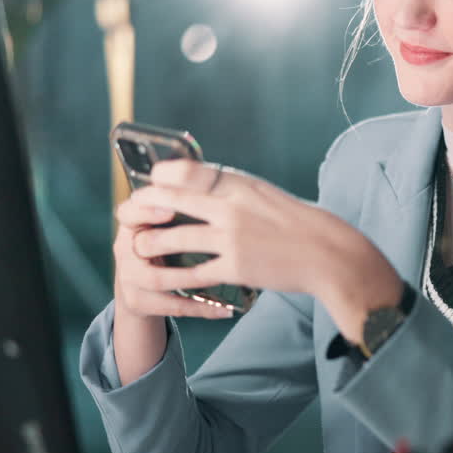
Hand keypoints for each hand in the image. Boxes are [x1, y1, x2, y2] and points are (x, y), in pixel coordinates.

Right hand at [112, 187, 236, 320]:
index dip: (147, 209)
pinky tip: (225, 310)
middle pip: (138, 246)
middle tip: (199, 239)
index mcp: (134, 222)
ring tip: (219, 277)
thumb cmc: (167, 241)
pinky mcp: (138, 301)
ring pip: (155, 279)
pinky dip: (200, 307)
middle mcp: (126, 248)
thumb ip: (181, 200)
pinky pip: (170, 306)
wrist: (145, 286)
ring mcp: (129, 277)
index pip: (129, 211)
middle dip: (167, 243)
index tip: (171, 207)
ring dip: (189, 278)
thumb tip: (209, 172)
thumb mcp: (168, 220)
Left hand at [129, 158, 404, 342]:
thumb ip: (230, 189)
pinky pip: (194, 273)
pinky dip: (174, 277)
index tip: (146, 188)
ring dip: (150, 245)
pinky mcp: (236, 266)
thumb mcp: (262, 193)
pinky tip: (161, 280)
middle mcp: (230, 206)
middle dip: (142, 210)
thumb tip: (199, 184)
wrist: (326, 252)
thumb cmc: (294, 222)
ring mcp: (232, 237)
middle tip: (126, 218)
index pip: (184, 172)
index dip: (158, 181)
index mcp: (237, 183)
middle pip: (170, 202)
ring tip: (136, 250)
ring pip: (175, 238)